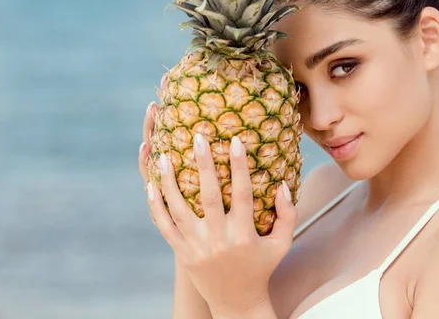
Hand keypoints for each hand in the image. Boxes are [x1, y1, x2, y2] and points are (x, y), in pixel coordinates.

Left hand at [142, 84, 297, 316]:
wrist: (237, 302)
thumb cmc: (262, 267)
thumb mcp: (282, 244)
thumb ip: (288, 215)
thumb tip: (283, 184)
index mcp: (244, 234)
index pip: (243, 193)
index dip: (240, 166)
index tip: (236, 140)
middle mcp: (219, 239)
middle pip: (209, 195)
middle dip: (203, 164)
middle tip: (198, 137)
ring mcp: (197, 246)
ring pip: (179, 209)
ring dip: (170, 181)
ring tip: (164, 155)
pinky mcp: (182, 253)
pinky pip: (165, 227)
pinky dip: (156, 206)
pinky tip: (151, 186)